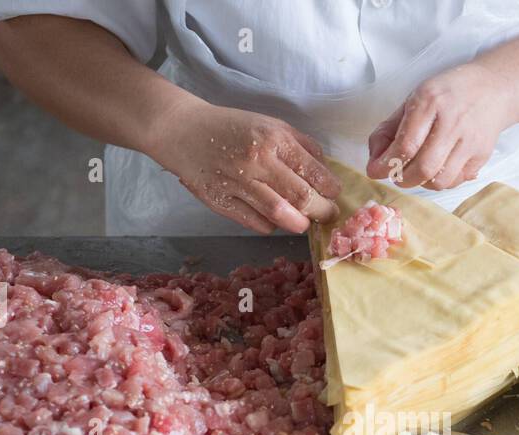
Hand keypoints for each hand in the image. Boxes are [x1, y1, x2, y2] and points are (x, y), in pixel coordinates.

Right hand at [148, 101, 340, 234]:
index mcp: (273, 139)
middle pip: (301, 198)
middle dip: (322, 211)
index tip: (334, 194)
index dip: (330, 189)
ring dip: (299, 224)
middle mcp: (257, 162)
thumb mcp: (271, 124)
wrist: (184, 132)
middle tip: (328, 215)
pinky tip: (274, 218)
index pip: (313, 172)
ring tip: (305, 222)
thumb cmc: (233, 128)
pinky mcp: (222, 203)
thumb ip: (301, 145)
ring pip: (280, 215)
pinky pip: (257, 223)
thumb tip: (326, 172)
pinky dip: (271, 225)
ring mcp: (238, 184)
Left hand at [366, 62, 518, 190]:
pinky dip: (440, 181)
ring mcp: (470, 140)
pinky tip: (437, 168)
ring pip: (440, 180)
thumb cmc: (447, 94)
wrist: (494, 89)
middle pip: (423, 167)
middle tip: (396, 175)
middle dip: (402, 179)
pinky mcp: (482, 154)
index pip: (406, 145)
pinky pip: (455, 181)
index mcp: (430, 101)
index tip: (375, 170)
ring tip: (417, 172)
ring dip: (421, 184)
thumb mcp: (415, 100)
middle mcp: (452, 121)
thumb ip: (390, 129)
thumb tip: (374, 162)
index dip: (386, 164)